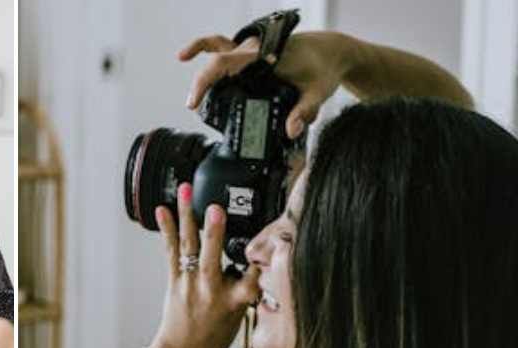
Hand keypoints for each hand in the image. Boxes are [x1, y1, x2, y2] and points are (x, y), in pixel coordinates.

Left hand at [149, 183, 259, 347]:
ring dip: (187, 215)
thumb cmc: (213, 337)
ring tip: (185, 191)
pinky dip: (167, 229)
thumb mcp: (241, 315)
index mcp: (234, 301)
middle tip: (216, 209)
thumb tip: (256, 260)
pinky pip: (170, 251)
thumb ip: (247, 286)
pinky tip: (163, 210)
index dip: (261, 259)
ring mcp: (189, 284)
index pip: (252, 276)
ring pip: (188, 246)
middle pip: (213, 256)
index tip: (268, 241)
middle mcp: (210, 290)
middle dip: (215, 232)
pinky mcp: (174, 280)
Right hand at [180, 31, 354, 138]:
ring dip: (201, 68)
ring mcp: (251, 50)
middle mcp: (255, 49)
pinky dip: (203, 49)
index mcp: (266, 54)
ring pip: (217, 51)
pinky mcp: (251, 54)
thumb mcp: (318, 92)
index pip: (226, 62)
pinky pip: (223, 47)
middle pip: (218, 61)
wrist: (331, 51)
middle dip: (202, 85)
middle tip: (196, 110)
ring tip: (193, 100)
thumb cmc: (324, 69)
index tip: (195, 102)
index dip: (206, 80)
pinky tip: (186, 57)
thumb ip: (305, 111)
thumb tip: (291, 130)